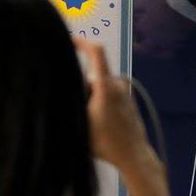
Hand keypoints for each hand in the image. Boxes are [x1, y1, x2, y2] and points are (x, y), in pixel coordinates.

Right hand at [77, 37, 155, 169]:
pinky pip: (108, 95)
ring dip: (90, 99)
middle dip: (80, 89)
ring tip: (89, 123)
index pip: (96, 52)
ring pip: (99, 88)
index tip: (69, 39)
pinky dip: (99, 104)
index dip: (82, 42)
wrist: (134, 156)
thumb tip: (61, 92)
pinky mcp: (127, 100)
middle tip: (76, 111)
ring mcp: (124, 92)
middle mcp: (117, 84)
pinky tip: (99, 125)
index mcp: (106, 86)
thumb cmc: (106, 143)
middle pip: (92, 77)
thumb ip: (71, 104)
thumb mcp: (80, 124)